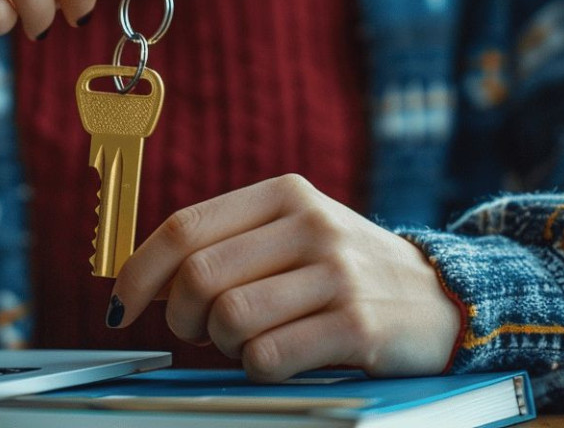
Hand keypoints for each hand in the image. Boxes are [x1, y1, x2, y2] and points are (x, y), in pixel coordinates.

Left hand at [110, 175, 462, 381]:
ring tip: (249, 343)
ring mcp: (337, 273)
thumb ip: (230, 243)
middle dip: (180, 317)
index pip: (184, 228)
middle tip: (197, 332)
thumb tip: (141, 277)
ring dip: (224, 346)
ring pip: (230, 319)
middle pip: (198, 277)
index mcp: (285, 194)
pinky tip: (281, 360)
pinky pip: (269, 356)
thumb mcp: (296, 235)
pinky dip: (258, 369)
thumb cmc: (346, 272)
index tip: (120, 305)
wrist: (443, 298)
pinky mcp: (357, 324)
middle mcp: (311, 224)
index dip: (139, 272)